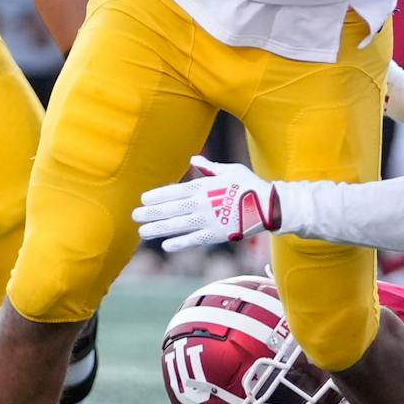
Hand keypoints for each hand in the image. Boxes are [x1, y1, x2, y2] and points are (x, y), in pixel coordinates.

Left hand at [132, 155, 277, 251]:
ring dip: (158, 229)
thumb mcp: (231, 170)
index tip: (143, 199)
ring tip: (143, 232)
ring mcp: (208, 220)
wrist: (269, 206)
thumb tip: (193, 159)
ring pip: (177, 225)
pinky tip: (166, 244)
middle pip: (170, 209)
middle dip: (151, 213)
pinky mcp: (216, 235)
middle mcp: (202, 203)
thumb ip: (210, 167)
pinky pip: (193, 239)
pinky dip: (179, 242)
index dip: (157, 196)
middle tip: (134, 216)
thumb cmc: (250, 185)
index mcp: (204, 186)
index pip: (174, 191)